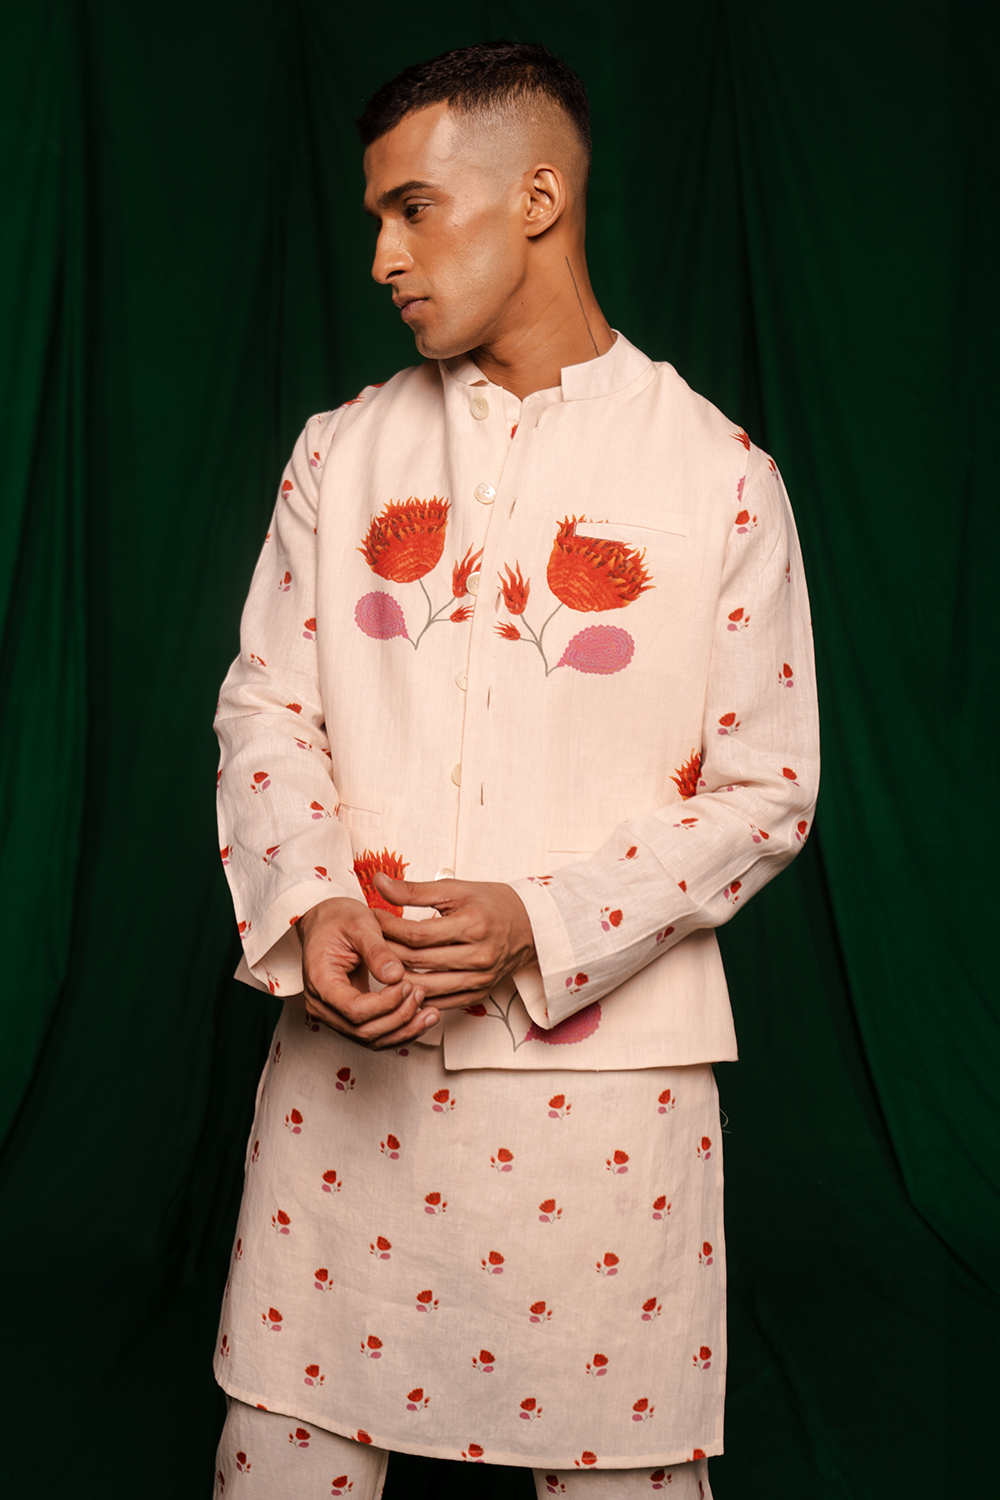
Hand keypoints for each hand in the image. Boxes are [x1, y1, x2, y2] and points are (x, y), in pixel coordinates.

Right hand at [295, 897, 439, 1049]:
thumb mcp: (359, 924)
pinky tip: (422, 1017)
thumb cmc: (340, 919)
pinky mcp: (349, 1017)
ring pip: (371, 1039)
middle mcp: (322, 1005)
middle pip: (363, 1030)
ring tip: (431, 1012)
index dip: (385, 1003)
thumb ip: (376, 950)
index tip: (407, 983)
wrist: (327, 922)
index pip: (354, 1009)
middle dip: (398, 1017)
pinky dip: (400, 1030)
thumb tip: (396, 975)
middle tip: (421, 992)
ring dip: (404, 1030)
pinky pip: (375, 1035)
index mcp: (320, 981)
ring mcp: (334, 1015)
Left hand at [373, 874, 536, 1008]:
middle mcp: (479, 956)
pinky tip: (401, 982)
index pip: (417, 934)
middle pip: (418, 961)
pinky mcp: (479, 994)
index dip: (389, 927)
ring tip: (380, 961)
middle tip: (370, 940)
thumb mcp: (455, 889)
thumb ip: (414, 889)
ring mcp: (480, 979)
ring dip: (397, 976)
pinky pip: (440, 1002)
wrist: (530, 926)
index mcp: (473, 926)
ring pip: (425, 986)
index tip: (373, 917)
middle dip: (387, 950)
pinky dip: (417, 994)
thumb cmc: (491, 903)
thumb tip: (379, 882)